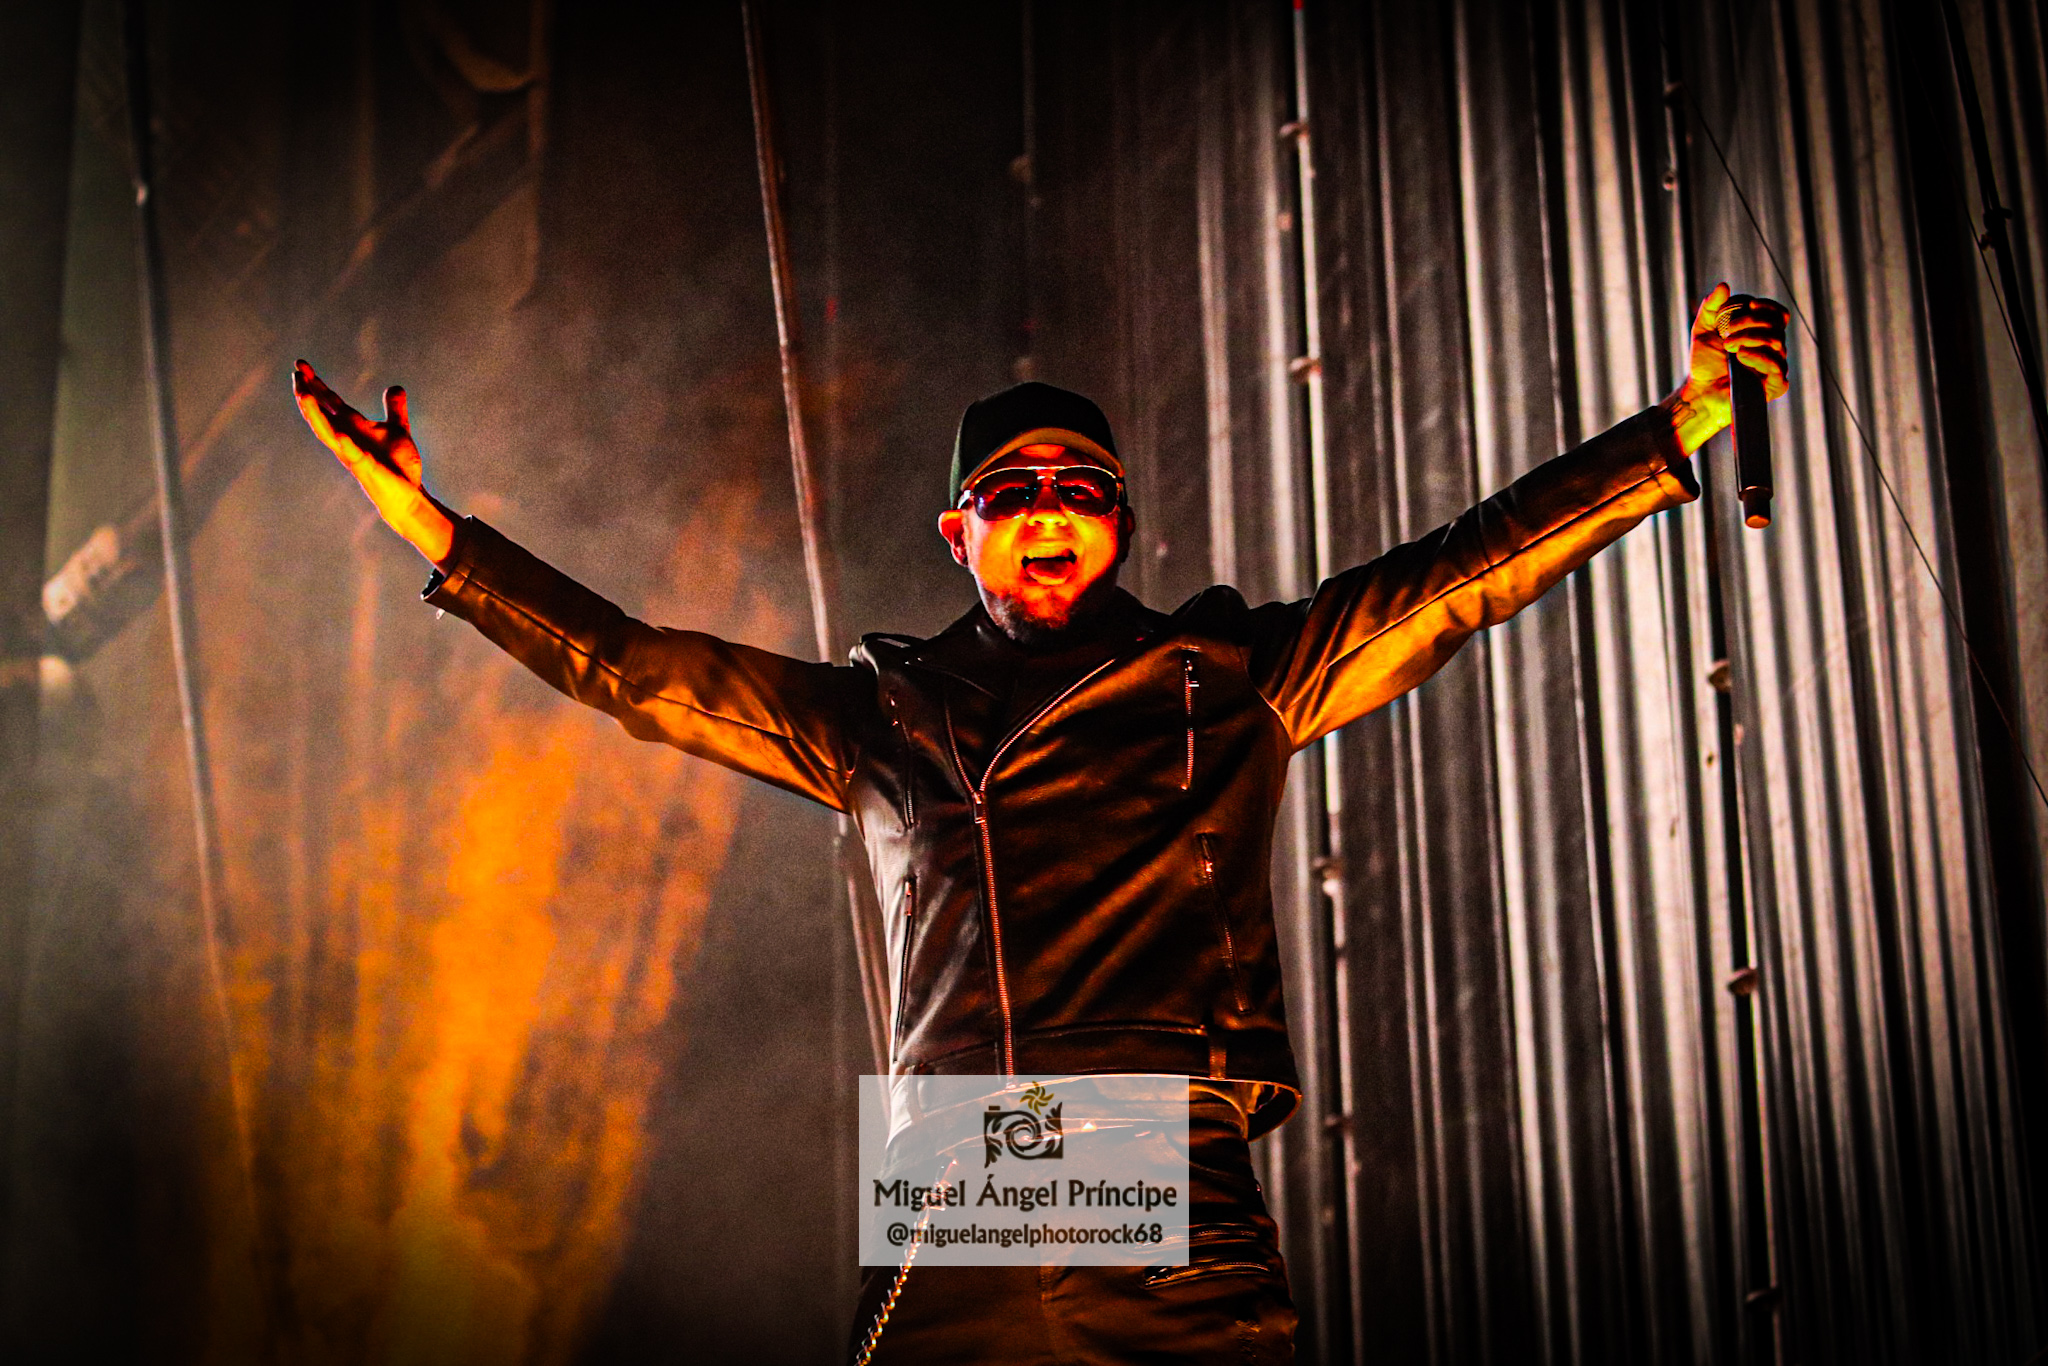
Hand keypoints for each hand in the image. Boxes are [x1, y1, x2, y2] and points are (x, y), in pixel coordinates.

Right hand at [292, 360, 456, 565]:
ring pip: (326, 432)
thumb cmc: (399, 466)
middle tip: (295, 370)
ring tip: (303, 393)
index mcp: (353, 428)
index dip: (316, 383)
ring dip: (314, 413)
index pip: (330, 402)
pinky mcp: (365, 468)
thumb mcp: (398, 430)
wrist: (407, 496)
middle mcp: (347, 439)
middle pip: (321, 413)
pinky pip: (352, 454)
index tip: (300, 364)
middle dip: (308, 392)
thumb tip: (395, 387)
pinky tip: (338, 433)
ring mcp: (352, 454)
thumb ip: (394, 410)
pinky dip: (345, 444)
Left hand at [1662, 283, 1789, 456]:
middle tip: (1727, 331)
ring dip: (1750, 338)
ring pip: (1777, 342)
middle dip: (1751, 322)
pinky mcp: (1774, 385)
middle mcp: (1772, 348)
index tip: (1749, 306)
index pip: (1778, 313)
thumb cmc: (1704, 362)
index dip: (1767, 306)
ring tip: (1728, 346)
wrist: (1699, 391)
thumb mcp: (1702, 329)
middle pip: (1777, 324)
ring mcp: (1775, 366)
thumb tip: (1724, 286)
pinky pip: (1778, 366)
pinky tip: (1742, 356)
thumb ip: (1711, 307)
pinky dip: (1760, 357)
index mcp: (1761, 332)